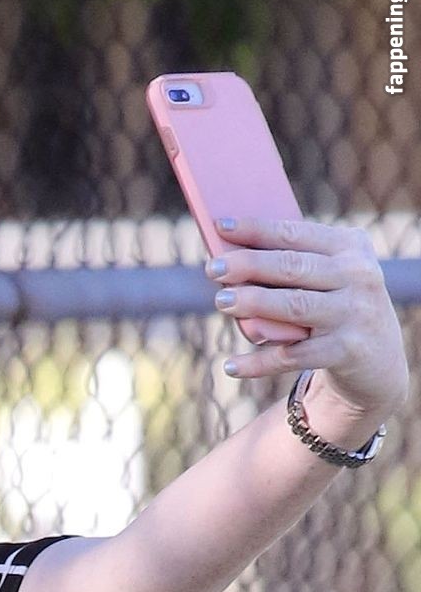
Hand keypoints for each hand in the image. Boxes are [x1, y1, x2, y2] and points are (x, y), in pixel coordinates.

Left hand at [207, 216, 408, 417]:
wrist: (379, 358)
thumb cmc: (336, 305)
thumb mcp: (329, 277)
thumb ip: (293, 266)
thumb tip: (231, 261)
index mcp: (350, 247)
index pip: (295, 233)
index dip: (256, 229)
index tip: (220, 226)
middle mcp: (356, 276)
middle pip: (291, 267)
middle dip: (249, 265)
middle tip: (213, 268)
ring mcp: (353, 314)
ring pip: (293, 306)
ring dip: (253, 304)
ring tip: (221, 302)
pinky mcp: (345, 350)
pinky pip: (293, 356)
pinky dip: (258, 362)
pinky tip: (230, 365)